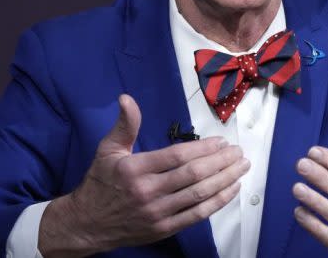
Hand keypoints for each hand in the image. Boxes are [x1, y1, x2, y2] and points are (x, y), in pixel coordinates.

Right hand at [39, 94, 248, 256]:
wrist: (86, 224)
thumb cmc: (100, 183)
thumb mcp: (107, 150)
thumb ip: (124, 125)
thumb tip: (126, 98)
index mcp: (135, 169)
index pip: (176, 156)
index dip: (203, 149)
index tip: (221, 141)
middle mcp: (147, 191)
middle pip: (193, 175)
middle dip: (221, 162)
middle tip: (238, 152)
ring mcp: (157, 213)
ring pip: (199, 195)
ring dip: (225, 180)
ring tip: (241, 167)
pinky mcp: (163, 229)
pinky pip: (196, 215)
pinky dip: (217, 202)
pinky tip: (231, 190)